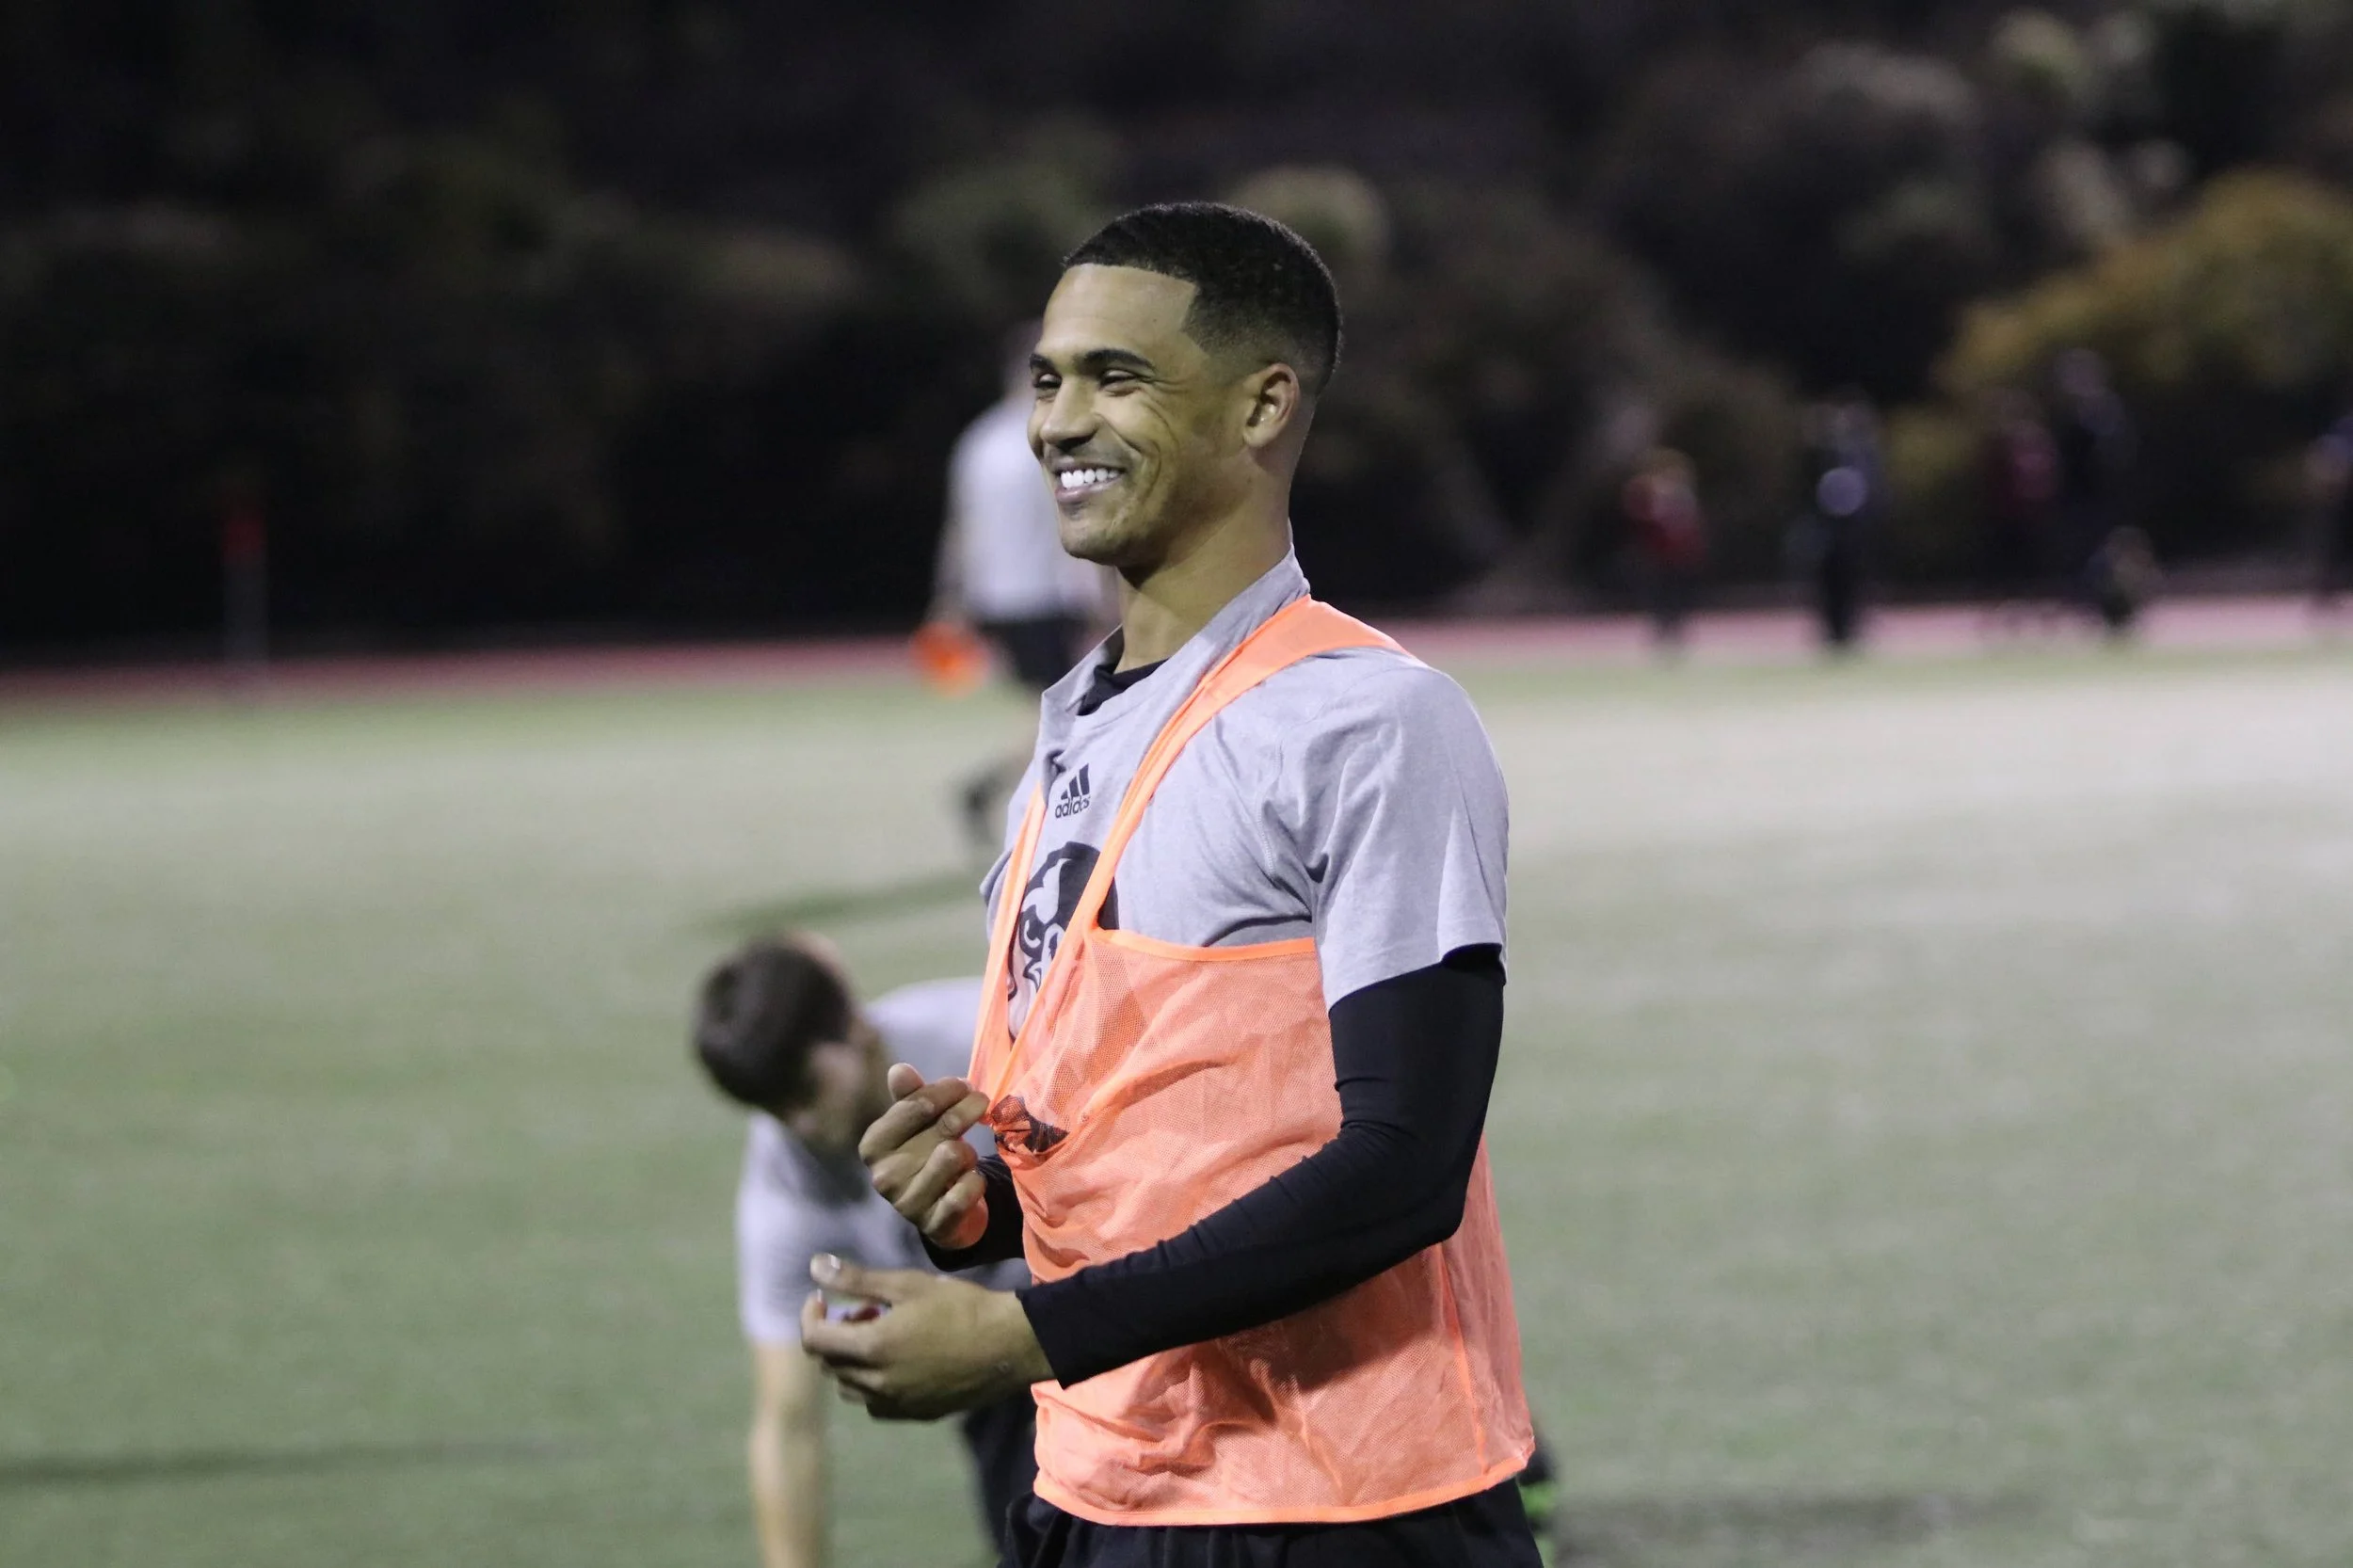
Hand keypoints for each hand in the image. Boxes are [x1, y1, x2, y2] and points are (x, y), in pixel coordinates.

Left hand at [800, 1255, 1050, 1420]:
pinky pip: (876, 1403)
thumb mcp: (907, 1285)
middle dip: (835, 1335)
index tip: (822, 1299)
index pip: (814, 1339)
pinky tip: (897, 1362)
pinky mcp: (915, 1414)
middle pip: (829, 1364)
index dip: (810, 1316)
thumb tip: (814, 1267)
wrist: (1008, 1346)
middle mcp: (876, 1384)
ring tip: (880, 1336)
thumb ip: (857, 1279)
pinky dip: (872, 1383)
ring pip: (850, 1388)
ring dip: (851, 1362)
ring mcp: (896, 1404)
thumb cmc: (960, 1307)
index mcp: (871, 1349)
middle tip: (863, 1310)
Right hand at [859, 1064, 992, 1250]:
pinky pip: (967, 1189)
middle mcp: (884, 1175)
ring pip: (955, 1155)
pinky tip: (971, 1181)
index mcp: (874, 1145)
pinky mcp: (935, 1225)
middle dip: (968, 1110)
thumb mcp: (918, 1125)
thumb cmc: (929, 1156)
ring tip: (965, 1157)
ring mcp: (907, 1203)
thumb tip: (899, 1069)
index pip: (916, 1104)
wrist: (944, 1214)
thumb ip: (910, 1096)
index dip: (947, 1090)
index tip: (965, 1085)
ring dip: (970, 1152)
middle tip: (981, 1103)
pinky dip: (977, 1182)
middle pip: (943, 1127)